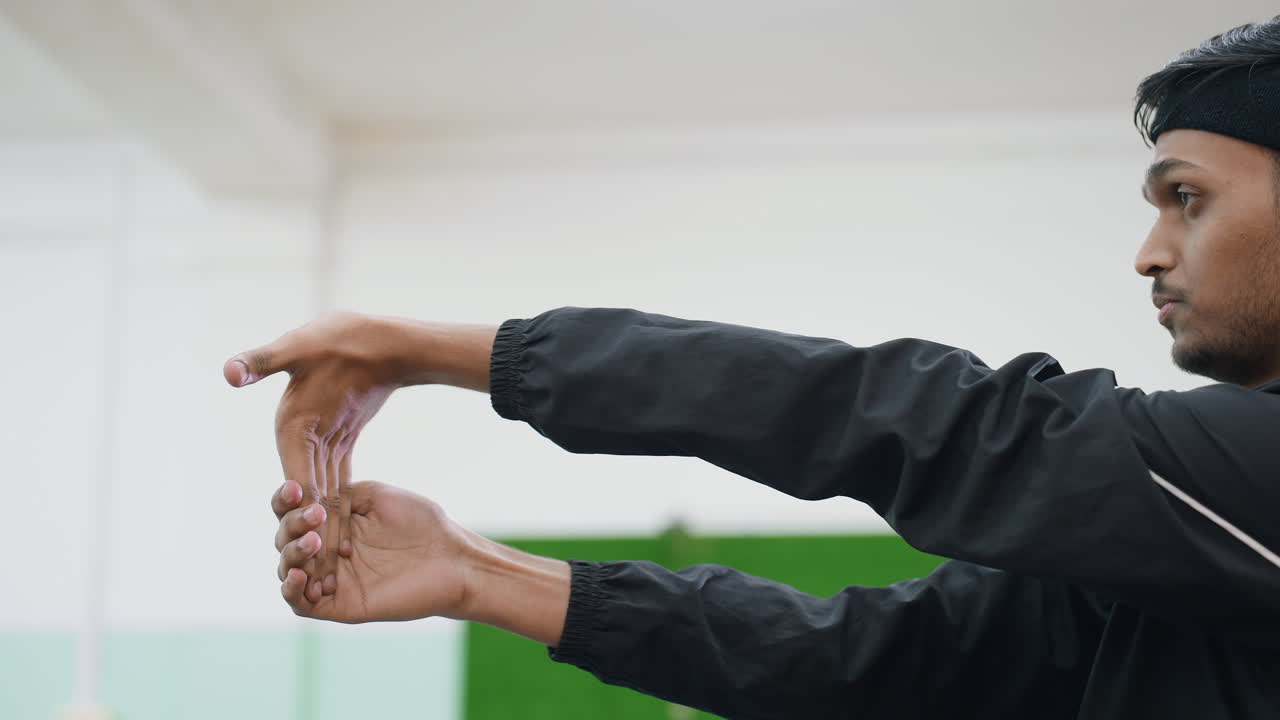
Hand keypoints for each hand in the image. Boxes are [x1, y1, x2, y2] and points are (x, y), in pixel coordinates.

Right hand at [224, 312, 402, 595]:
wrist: (369, 336)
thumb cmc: (334, 338)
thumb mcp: (298, 350)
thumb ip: (263, 361)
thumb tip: (229, 372)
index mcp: (290, 426)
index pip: (295, 476)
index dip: (300, 509)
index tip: (306, 541)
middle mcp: (299, 440)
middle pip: (306, 496)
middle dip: (311, 534)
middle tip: (320, 577)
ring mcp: (318, 443)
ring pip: (322, 496)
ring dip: (325, 531)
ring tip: (332, 574)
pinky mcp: (338, 443)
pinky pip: (339, 483)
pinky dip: (341, 510)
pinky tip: (346, 543)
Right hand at [272, 479, 472, 621]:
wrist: (452, 558)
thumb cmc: (422, 524)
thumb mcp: (378, 496)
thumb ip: (340, 495)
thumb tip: (307, 497)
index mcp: (335, 522)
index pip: (294, 511)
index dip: (285, 499)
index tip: (294, 489)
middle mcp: (328, 550)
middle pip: (285, 539)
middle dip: (292, 526)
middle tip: (315, 518)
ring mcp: (332, 578)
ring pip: (289, 570)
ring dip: (292, 554)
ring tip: (314, 543)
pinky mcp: (340, 605)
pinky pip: (301, 604)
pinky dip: (292, 590)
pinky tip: (300, 575)